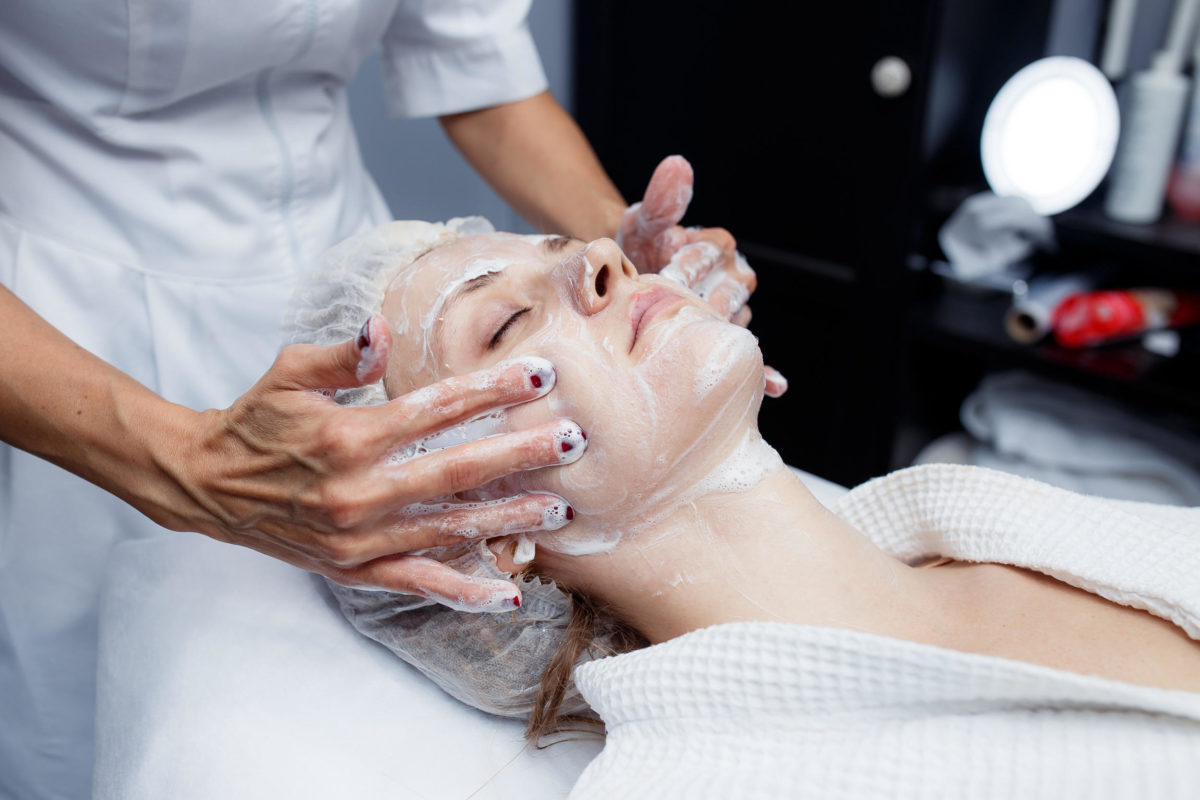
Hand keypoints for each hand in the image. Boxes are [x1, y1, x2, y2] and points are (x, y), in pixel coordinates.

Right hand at [173, 316, 582, 611]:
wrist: (207, 485)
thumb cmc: (255, 421)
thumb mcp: (287, 375)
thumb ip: (338, 355)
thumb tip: (379, 328)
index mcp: (346, 436)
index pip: (435, 410)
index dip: (490, 391)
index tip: (541, 377)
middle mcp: (358, 491)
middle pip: (456, 471)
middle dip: (520, 454)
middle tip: (573, 440)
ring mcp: (358, 538)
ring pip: (448, 530)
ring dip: (508, 519)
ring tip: (560, 509)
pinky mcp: (354, 570)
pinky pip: (418, 584)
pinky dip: (465, 591)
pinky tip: (510, 593)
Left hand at [617, 155, 786, 397]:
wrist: (626, 283)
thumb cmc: (639, 246)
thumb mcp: (645, 219)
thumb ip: (663, 198)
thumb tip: (677, 164)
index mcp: (719, 245)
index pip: (713, 251)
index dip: (691, 259)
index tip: (668, 266)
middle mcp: (734, 277)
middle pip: (726, 291)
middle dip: (699, 299)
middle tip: (674, 310)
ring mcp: (733, 311)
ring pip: (732, 323)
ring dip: (714, 332)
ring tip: (689, 340)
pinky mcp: (726, 340)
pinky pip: (752, 357)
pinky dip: (767, 371)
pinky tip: (776, 386)